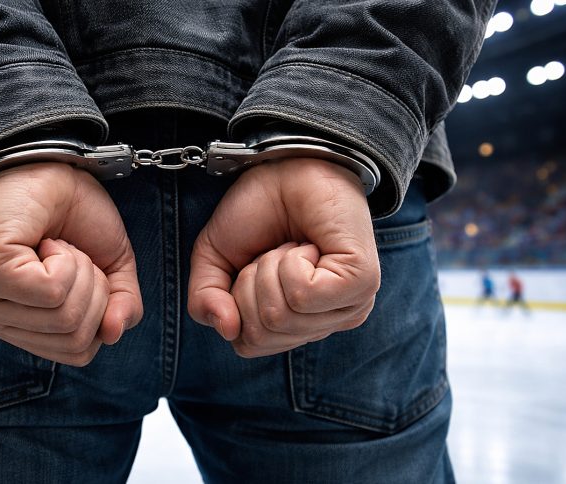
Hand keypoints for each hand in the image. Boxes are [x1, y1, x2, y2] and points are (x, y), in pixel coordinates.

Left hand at [0, 162, 142, 365]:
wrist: (50, 162)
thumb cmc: (72, 212)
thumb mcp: (110, 266)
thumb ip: (120, 306)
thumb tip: (114, 334)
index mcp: (10, 325)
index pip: (75, 354)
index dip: (100, 311)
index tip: (80, 269)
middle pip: (73, 341)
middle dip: (93, 292)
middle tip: (70, 253)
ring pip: (64, 318)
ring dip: (78, 271)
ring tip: (54, 244)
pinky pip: (51, 291)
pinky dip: (65, 260)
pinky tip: (44, 240)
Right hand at [188, 158, 379, 357]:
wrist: (286, 164)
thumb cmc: (257, 210)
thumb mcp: (214, 259)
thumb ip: (204, 301)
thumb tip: (227, 329)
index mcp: (297, 323)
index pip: (249, 344)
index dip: (235, 302)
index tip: (254, 263)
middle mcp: (326, 321)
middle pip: (262, 334)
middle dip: (251, 284)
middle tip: (274, 250)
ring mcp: (349, 305)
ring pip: (281, 315)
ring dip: (272, 267)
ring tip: (294, 244)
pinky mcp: (361, 282)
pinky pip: (303, 295)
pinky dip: (293, 262)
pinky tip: (311, 244)